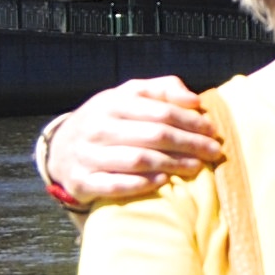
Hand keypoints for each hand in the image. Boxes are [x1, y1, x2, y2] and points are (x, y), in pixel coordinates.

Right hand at [43, 76, 220, 205]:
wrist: (61, 148)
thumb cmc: (108, 121)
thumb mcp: (127, 97)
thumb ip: (161, 90)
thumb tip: (194, 99)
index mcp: (112, 103)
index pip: (160, 110)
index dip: (191, 121)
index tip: (213, 130)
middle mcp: (99, 127)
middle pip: (154, 135)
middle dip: (189, 143)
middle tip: (214, 152)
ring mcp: (88, 155)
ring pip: (137, 159)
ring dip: (172, 164)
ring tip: (196, 167)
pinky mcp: (82, 181)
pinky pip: (115, 184)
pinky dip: (141, 183)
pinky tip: (163, 180)